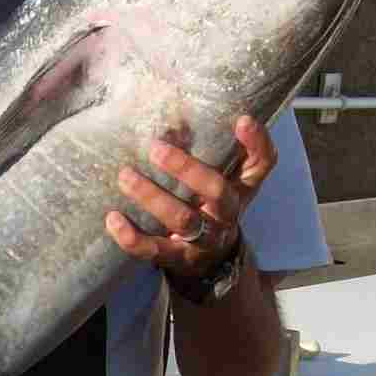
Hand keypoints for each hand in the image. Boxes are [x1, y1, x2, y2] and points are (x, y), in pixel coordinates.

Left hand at [105, 115, 278, 283]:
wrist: (209, 260)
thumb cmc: (212, 205)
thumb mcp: (225, 178)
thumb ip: (216, 147)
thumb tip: (184, 115)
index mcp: (242, 187)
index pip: (262, 163)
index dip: (256, 143)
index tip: (242, 120)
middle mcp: (227, 213)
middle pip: (217, 190)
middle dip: (186, 168)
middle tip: (154, 147)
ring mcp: (203, 238)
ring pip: (182, 218)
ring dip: (151, 196)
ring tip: (125, 176)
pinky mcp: (177, 257)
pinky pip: (154, 250)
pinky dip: (131, 237)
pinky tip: (113, 218)